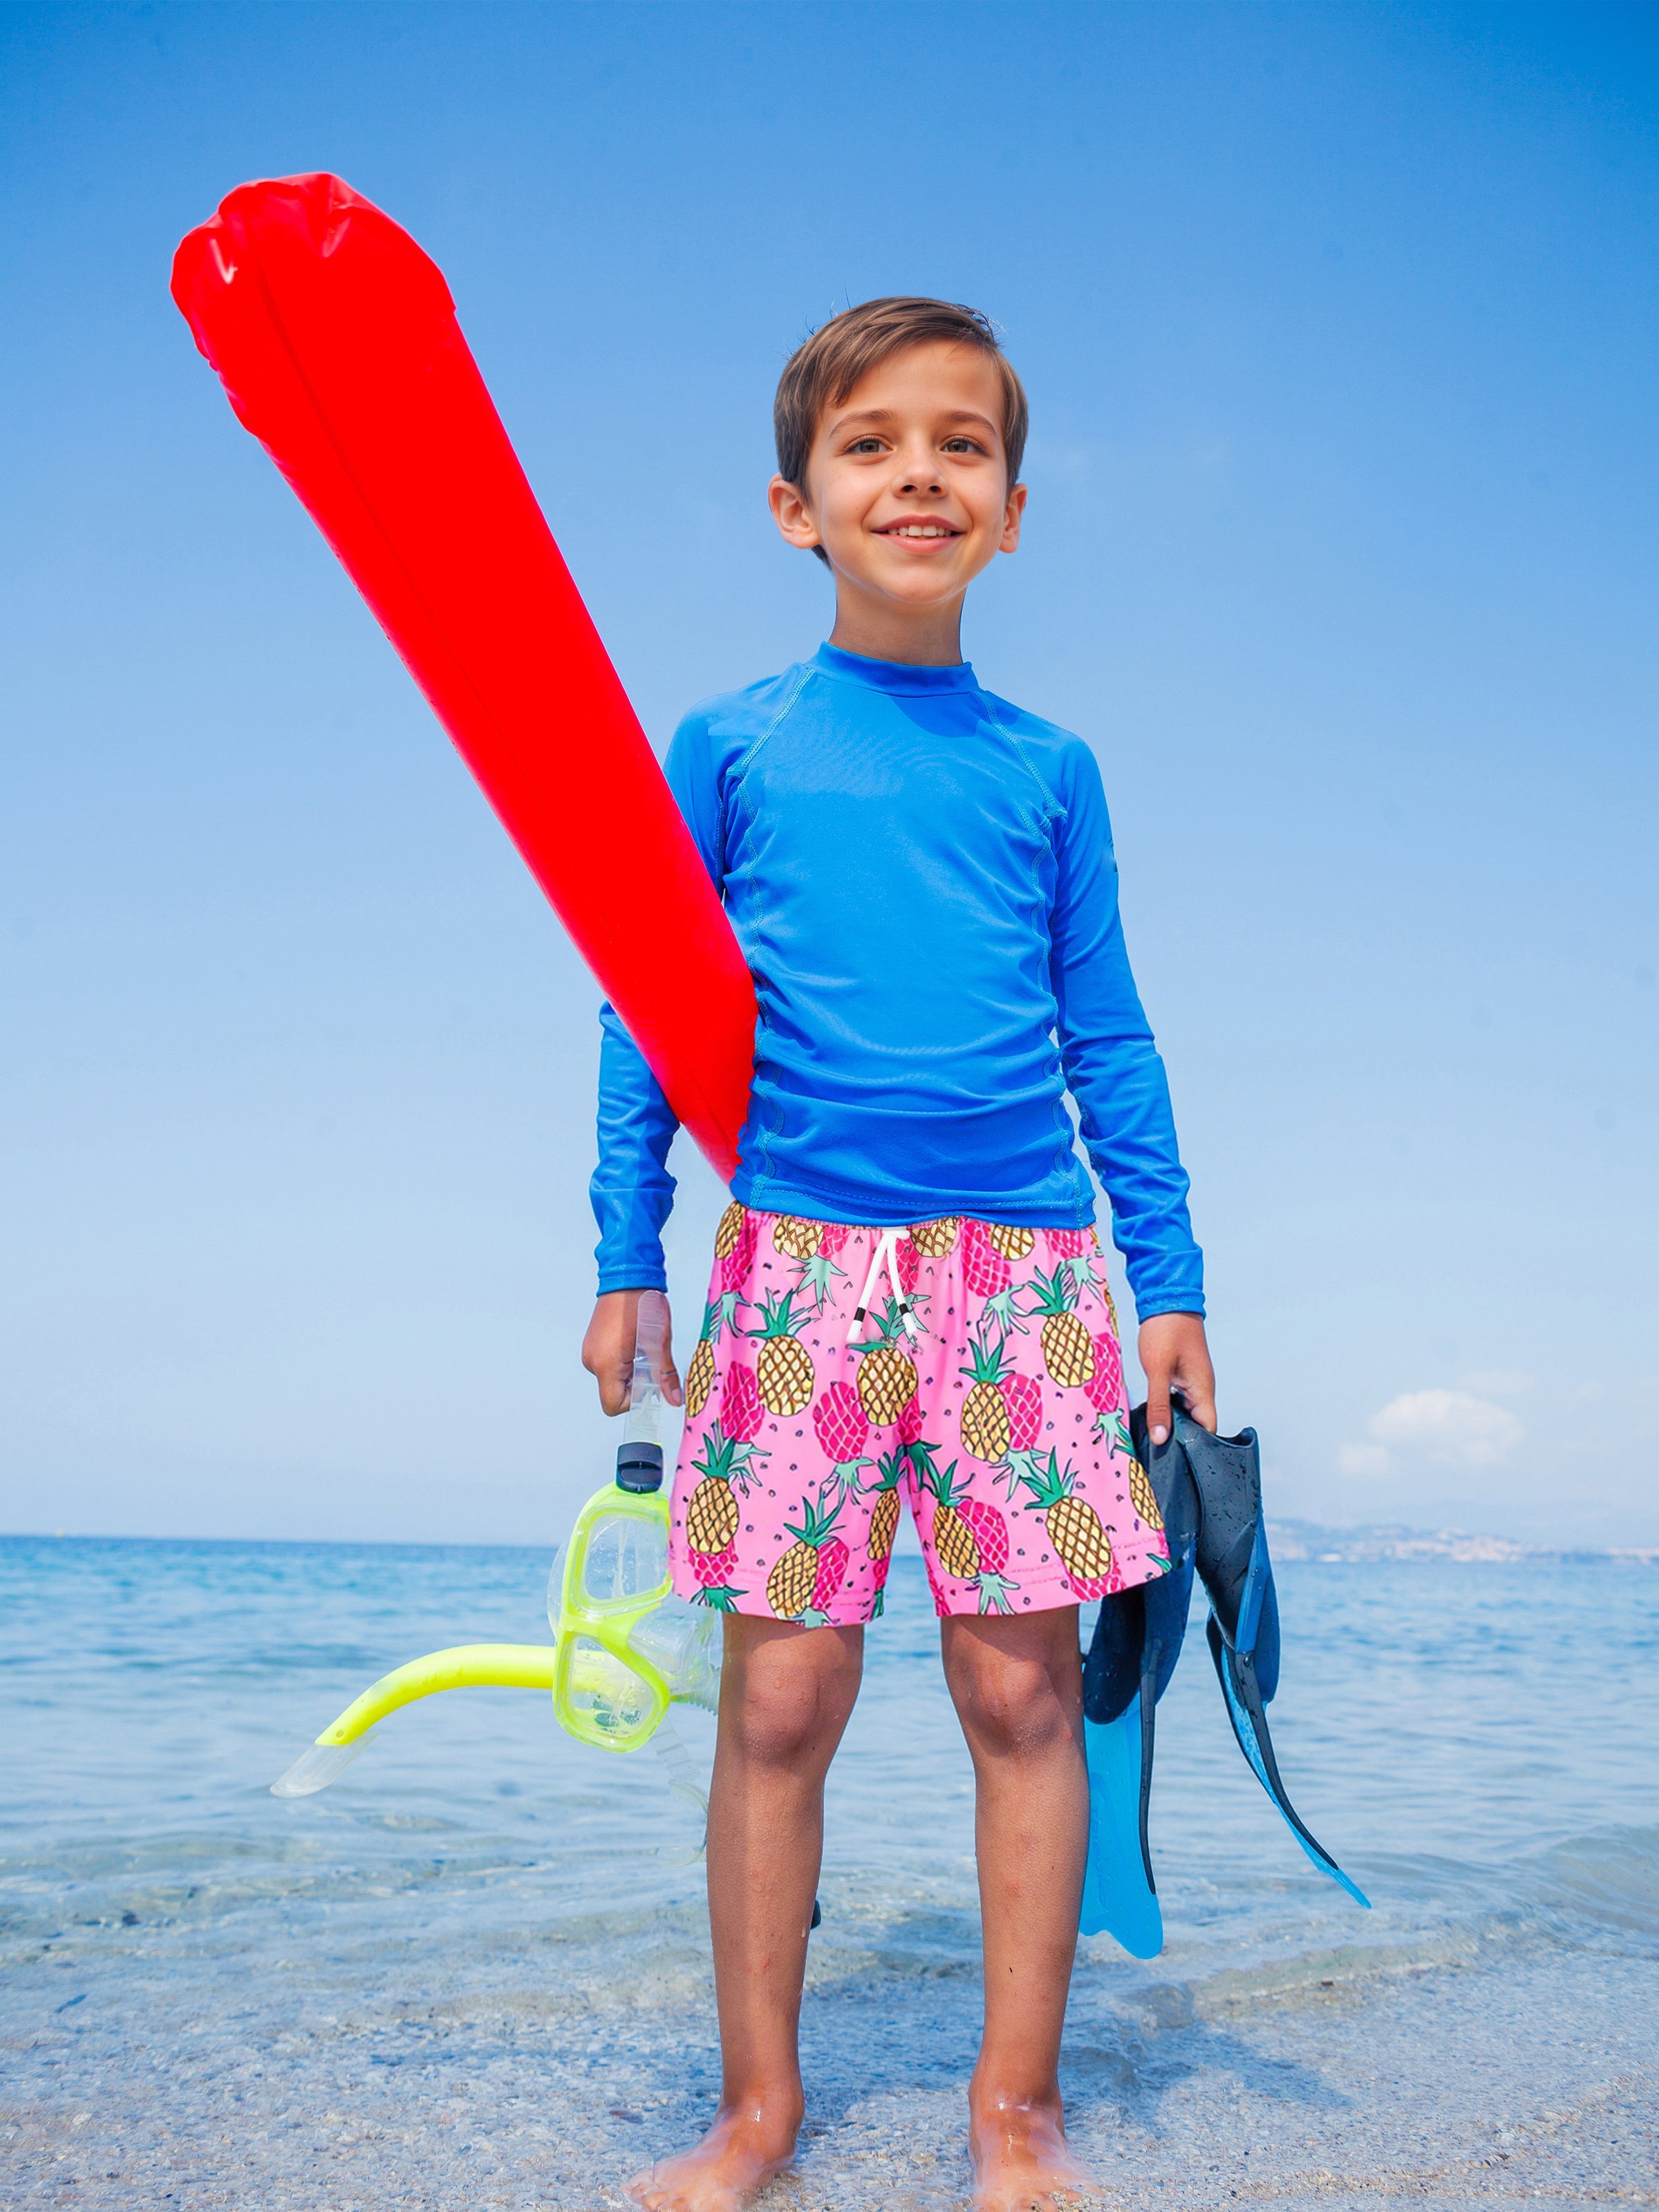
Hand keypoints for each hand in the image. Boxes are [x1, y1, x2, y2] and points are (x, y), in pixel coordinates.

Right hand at [582, 1289, 682, 1414]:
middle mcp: (592, 1361)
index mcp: (605, 1364)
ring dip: (631, 1372)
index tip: (650, 1383)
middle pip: (614, 1393)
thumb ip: (665, 1375)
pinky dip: (624, 1362)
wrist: (627, 1277)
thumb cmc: (641, 1304)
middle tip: (649, 1360)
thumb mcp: (659, 1342)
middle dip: (636, 1384)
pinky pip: (609, 1366)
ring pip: (613, 1380)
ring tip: (642, 1347)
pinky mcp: (593, 1345)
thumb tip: (675, 1399)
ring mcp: (590, 1353)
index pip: (614, 1405)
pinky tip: (634, 1344)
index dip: (635, 1400)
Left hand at [1137, 1312, 1214, 1445]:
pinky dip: (1167, 1409)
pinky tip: (1152, 1415)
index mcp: (1203, 1390)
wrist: (1166, 1299)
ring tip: (1153, 1440)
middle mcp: (1202, 1389)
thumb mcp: (1157, 1371)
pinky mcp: (1182, 1375)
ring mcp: (1193, 1381)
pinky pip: (1178, 1400)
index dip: (1196, 1448)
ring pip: (1186, 1413)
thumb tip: (1161, 1438)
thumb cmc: (1165, 1332)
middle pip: (1197, 1424)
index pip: (1208, 1430)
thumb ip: (1159, 1405)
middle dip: (1181, 1439)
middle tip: (1159, 1455)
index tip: (1176, 1461)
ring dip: (1172, 1423)